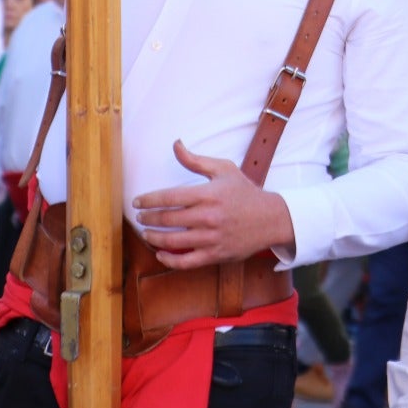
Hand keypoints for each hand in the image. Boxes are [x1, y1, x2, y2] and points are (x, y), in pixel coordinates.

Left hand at [132, 140, 295, 267]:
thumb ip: (196, 160)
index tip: (137, 202)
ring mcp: (211, 238)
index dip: (148, 200)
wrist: (270, 218)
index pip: (168, 198)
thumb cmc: (244, 192)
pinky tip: (161, 254)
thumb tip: (176, 145)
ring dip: (154, 238)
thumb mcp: (223, 169)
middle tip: (140, 218)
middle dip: (148, 219)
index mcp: (208, 194)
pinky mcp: (215, 254)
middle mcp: (208, 217)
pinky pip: (186, 262)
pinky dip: (170, 260)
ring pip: (173, 242)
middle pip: (167, 220)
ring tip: (146, 234)